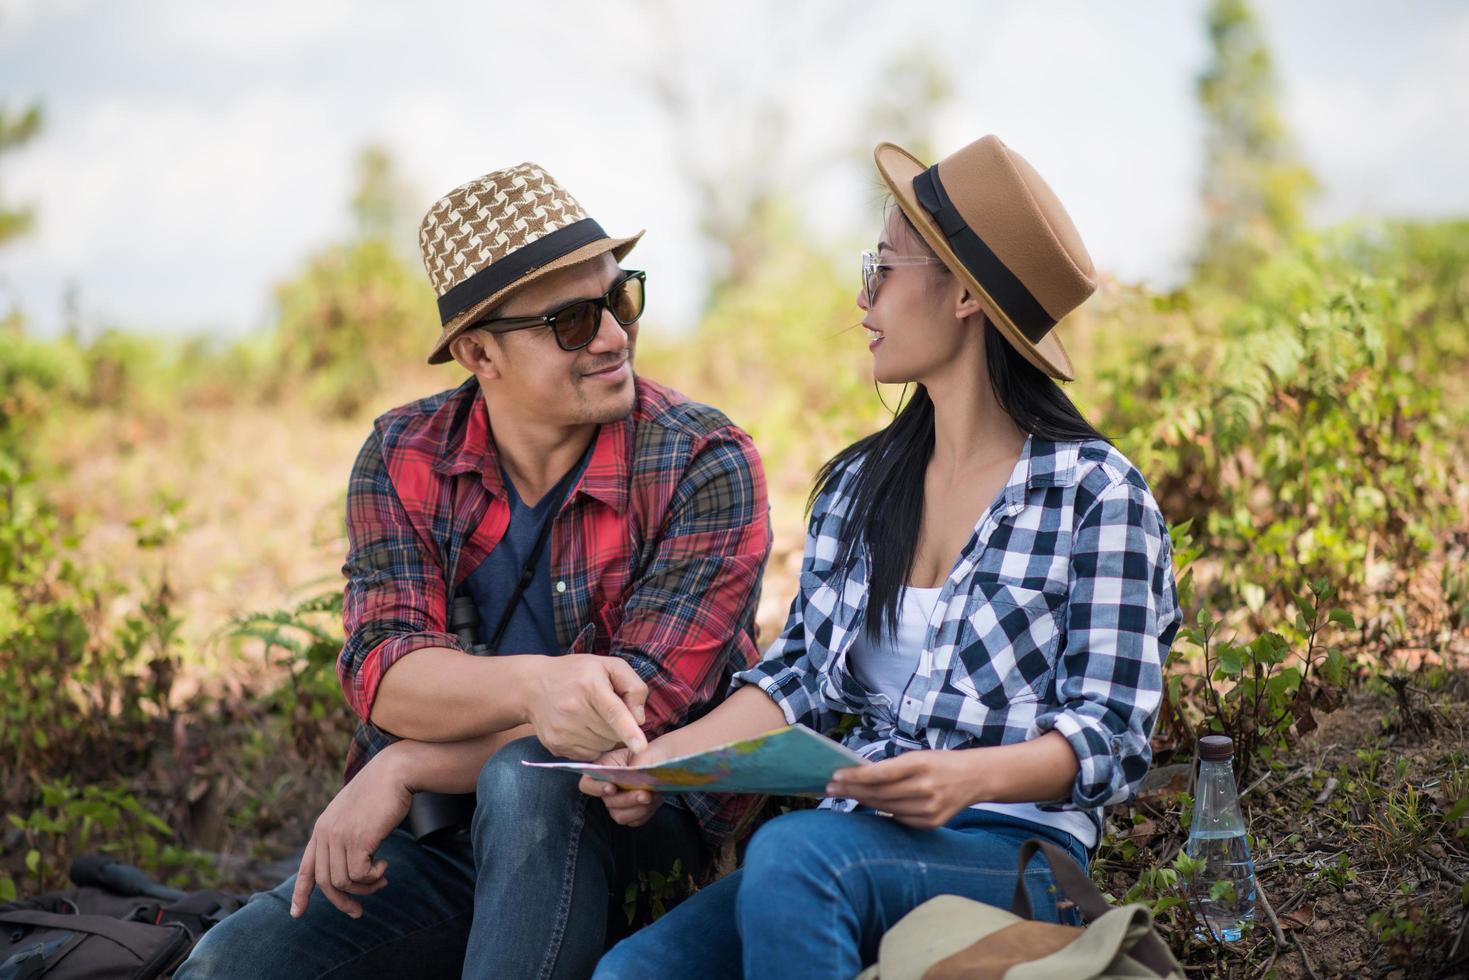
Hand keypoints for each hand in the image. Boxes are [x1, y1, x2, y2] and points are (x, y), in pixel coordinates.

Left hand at [290, 746, 413, 918]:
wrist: (394, 772)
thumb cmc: (382, 791)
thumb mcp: (355, 813)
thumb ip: (346, 833)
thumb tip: (352, 866)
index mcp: (322, 828)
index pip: (307, 867)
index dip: (301, 892)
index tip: (296, 913)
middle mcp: (326, 833)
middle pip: (326, 882)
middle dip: (342, 902)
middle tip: (357, 912)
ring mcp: (340, 836)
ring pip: (344, 882)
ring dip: (365, 888)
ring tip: (382, 879)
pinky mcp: (358, 839)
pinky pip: (359, 875)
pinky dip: (373, 877)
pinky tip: (384, 866)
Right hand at [526, 655, 648, 759]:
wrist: (532, 686)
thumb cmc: (577, 673)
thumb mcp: (608, 665)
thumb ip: (633, 686)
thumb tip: (640, 718)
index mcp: (590, 686)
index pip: (613, 712)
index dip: (628, 731)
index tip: (641, 747)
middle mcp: (574, 710)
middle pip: (613, 733)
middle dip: (619, 728)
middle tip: (606, 710)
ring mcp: (563, 731)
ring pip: (603, 746)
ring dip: (606, 737)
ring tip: (593, 717)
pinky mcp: (556, 746)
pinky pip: (589, 755)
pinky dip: (593, 745)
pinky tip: (583, 728)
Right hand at [577, 740, 670, 826]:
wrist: (663, 762)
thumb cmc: (650, 755)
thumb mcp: (641, 754)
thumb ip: (632, 768)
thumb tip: (632, 781)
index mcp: (603, 769)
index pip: (587, 784)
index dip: (596, 789)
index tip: (613, 788)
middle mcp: (606, 788)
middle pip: (608, 802)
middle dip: (628, 799)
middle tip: (645, 794)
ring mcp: (617, 803)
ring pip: (620, 815)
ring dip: (638, 809)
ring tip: (653, 796)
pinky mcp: (630, 813)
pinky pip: (634, 821)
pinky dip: (646, 813)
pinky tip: (655, 800)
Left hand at [826, 750, 981, 829]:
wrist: (975, 778)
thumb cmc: (941, 763)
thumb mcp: (919, 756)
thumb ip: (893, 767)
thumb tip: (859, 775)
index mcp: (921, 764)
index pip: (881, 773)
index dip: (856, 775)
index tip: (836, 775)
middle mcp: (926, 787)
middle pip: (880, 793)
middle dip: (852, 790)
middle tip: (830, 788)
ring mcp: (930, 808)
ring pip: (886, 808)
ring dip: (862, 801)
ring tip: (845, 794)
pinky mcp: (932, 823)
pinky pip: (899, 819)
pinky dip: (883, 811)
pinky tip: (869, 805)